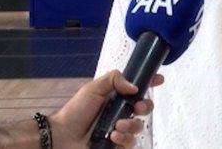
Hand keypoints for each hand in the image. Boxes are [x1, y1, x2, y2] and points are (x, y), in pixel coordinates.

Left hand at [49, 70, 163, 147]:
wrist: (62, 136)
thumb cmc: (76, 111)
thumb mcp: (93, 89)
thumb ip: (114, 79)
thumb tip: (134, 87)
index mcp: (116, 98)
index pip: (138, 89)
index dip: (150, 83)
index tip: (159, 80)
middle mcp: (121, 113)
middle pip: (145, 109)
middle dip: (145, 107)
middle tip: (137, 108)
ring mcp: (120, 131)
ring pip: (139, 128)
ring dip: (131, 126)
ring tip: (117, 127)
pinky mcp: (117, 146)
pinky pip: (131, 144)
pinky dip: (125, 140)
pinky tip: (114, 137)